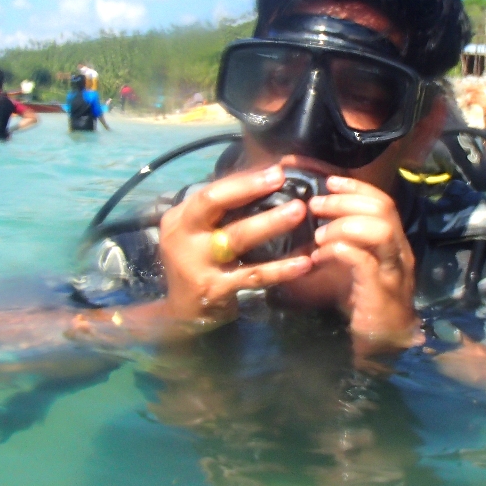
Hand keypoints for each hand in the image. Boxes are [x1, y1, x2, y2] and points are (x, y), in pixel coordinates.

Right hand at [157, 164, 313, 322]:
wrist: (182, 313)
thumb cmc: (199, 263)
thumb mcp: (199, 233)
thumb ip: (223, 211)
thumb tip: (266, 180)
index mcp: (181, 218)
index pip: (211, 191)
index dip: (242, 180)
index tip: (275, 171)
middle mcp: (184, 237)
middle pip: (213, 204)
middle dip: (248, 188)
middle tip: (280, 178)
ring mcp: (198, 264)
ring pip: (237, 237)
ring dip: (270, 223)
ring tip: (299, 211)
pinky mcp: (216, 289)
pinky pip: (254, 275)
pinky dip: (281, 269)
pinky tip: (304, 262)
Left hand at [309, 175, 420, 350]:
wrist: (384, 348)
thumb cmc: (364, 307)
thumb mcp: (351, 268)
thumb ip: (341, 245)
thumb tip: (309, 224)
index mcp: (393, 243)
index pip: (383, 202)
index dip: (356, 187)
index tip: (329, 181)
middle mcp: (399, 253)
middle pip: (382, 209)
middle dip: (345, 201)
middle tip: (315, 206)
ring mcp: (393, 272)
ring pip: (379, 230)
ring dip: (344, 225)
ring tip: (318, 236)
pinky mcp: (380, 292)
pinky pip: (362, 260)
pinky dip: (338, 251)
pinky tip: (319, 257)